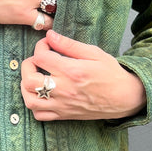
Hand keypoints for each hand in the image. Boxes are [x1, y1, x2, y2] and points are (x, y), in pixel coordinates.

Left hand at [21, 30, 146, 121]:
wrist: (125, 97)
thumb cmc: (111, 73)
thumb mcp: (93, 53)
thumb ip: (69, 45)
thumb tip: (50, 35)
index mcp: (72, 71)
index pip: (41, 57)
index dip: (40, 47)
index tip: (47, 45)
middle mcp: (65, 90)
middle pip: (29, 80)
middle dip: (27, 66)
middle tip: (36, 61)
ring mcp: (63, 105)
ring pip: (30, 100)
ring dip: (26, 86)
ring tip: (35, 77)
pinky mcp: (64, 115)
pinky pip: (39, 115)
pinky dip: (34, 105)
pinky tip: (41, 94)